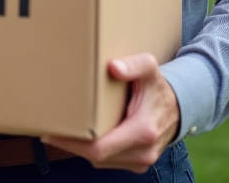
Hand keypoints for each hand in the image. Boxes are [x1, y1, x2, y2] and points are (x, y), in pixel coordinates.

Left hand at [41, 53, 179, 172]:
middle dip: (72, 145)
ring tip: (64, 131)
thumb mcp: (150, 68)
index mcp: (143, 132)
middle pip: (96, 157)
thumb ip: (135, 65)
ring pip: (100, 161)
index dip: (72, 143)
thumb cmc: (158, 87)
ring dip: (81, 149)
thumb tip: (114, 68)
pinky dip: (94, 151)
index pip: (99, 148)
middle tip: (50, 130)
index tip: (51, 133)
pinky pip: (108, 162)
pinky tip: (83, 136)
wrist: (179, 108)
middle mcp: (143, 152)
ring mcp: (141, 162)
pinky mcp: (137, 164)